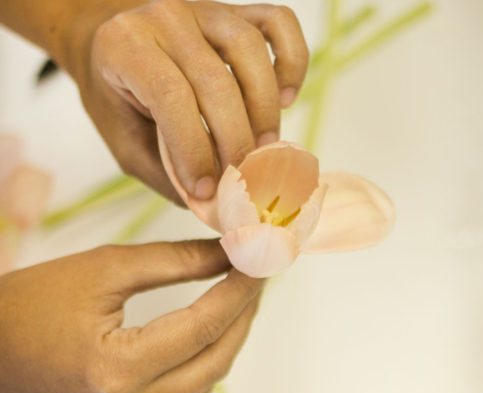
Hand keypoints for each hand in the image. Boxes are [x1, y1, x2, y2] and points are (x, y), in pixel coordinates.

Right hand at [0, 240, 261, 392]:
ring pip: (200, 389)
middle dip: (241, 320)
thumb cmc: (27, 302)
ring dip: (224, 347)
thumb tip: (232, 254)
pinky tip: (206, 341)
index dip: (239, 293)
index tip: (259, 265)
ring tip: (237, 306)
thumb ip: (174, 262)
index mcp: (116, 370)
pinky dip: (197, 372)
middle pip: (212, 364)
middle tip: (256, 283)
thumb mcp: (101, 270)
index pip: (202, 327)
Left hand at [62, 0, 308, 201]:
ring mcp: (205, 9)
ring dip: (265, 108)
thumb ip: (167, 172)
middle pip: (215, 80)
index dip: (194, 149)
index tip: (206, 190)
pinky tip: (285, 98)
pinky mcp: (239, 11)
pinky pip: (280, 24)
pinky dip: (292, 63)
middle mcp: (164, 15)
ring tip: (265, 146)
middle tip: (241, 176)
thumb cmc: (119, 98)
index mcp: (124, 44)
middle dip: (234, 139)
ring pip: (250, 50)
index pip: (170, 96)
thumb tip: (217, 206)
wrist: (112, 42)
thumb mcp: (126, 142)